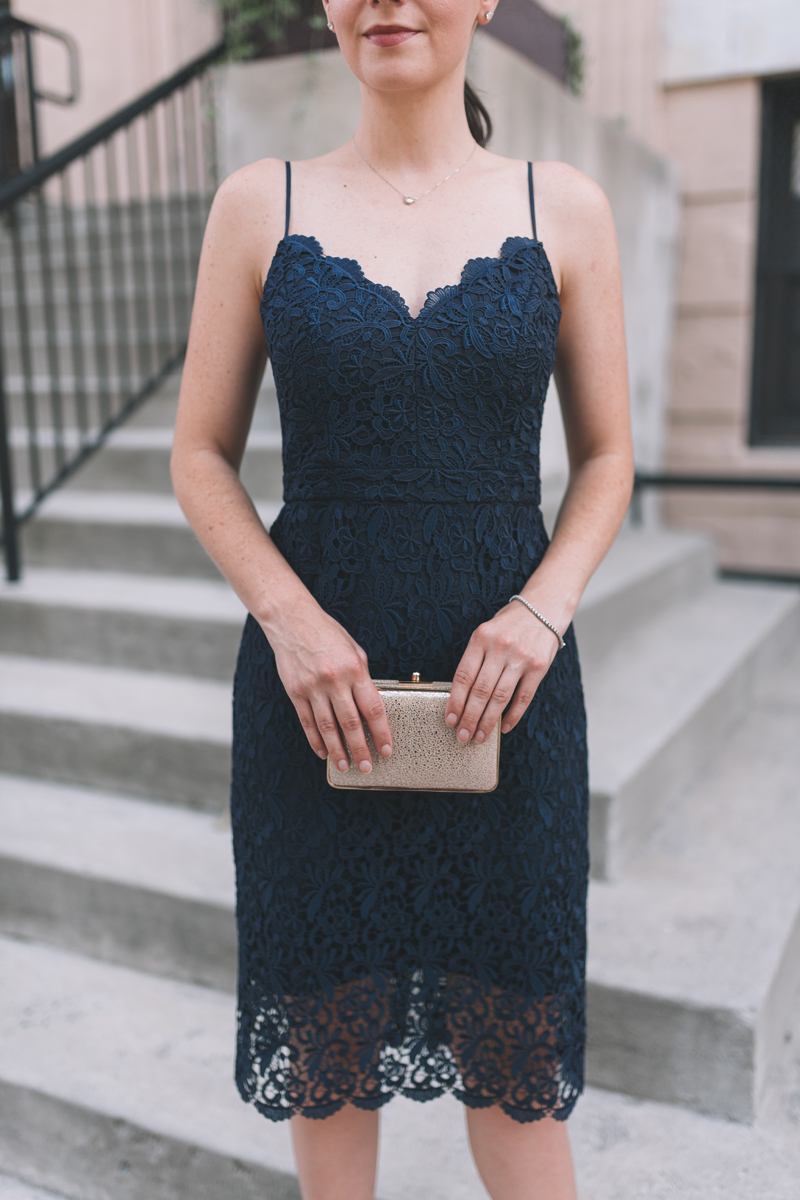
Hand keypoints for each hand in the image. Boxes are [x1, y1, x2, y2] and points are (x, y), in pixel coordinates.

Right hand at [266, 602, 391, 773]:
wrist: (292, 620)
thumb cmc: (328, 634)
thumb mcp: (354, 650)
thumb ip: (363, 678)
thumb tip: (370, 706)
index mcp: (354, 669)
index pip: (373, 708)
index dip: (381, 732)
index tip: (387, 749)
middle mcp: (334, 680)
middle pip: (351, 723)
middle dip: (361, 748)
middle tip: (367, 767)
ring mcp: (312, 687)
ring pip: (327, 727)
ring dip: (338, 750)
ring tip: (345, 766)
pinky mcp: (295, 691)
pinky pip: (307, 721)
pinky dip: (315, 740)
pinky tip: (323, 752)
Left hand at [444, 602, 560, 742]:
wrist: (543, 609)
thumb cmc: (508, 625)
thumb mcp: (486, 633)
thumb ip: (475, 660)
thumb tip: (462, 698)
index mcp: (481, 638)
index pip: (463, 676)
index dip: (455, 701)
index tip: (450, 719)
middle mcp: (500, 647)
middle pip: (480, 690)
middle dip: (469, 717)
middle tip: (462, 736)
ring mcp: (520, 657)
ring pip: (500, 697)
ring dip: (488, 721)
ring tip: (480, 737)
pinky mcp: (539, 667)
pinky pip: (523, 697)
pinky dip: (513, 715)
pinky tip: (504, 727)